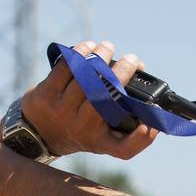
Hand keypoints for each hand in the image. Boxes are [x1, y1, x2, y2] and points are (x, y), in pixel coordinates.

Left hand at [19, 39, 160, 159]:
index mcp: (100, 141)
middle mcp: (81, 128)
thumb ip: (133, 138)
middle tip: (133, 59)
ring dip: (101, 56)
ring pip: (85, 77)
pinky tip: (90, 47)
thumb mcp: (106, 142)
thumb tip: (156, 124)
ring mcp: (61, 110)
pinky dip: (81, 52)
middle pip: (104, 96)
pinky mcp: (46, 93)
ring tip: (109, 47)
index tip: (150, 124)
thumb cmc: (83, 132)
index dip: (142, 139)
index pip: (125, 148)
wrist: (39, 132)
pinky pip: (66, 67)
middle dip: (122, 72)